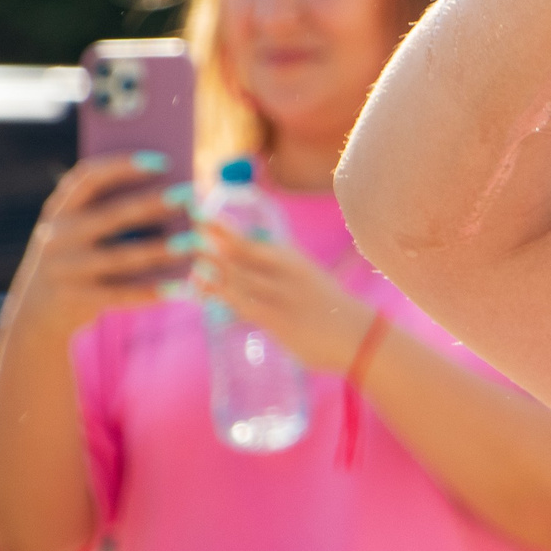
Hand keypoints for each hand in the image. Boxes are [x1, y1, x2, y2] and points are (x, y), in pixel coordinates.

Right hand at [7, 158, 192, 341]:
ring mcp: (66, 270)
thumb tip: (168, 190)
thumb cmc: (74, 256)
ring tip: (194, 241)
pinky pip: (121, 293)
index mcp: (59, 210)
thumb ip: (107, 209)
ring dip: (160, 249)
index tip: (161, 160)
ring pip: (121, 257)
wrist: (34, 313)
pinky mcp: (77, 300)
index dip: (123, 166)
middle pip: (111, 216)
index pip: (87, 178)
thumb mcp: (76, 229)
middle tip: (189, 195)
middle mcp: (57, 237)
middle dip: (152, 203)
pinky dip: (152, 289)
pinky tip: (180, 284)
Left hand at [194, 220, 374, 374]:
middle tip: (193, 221)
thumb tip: (244, 280)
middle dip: (216, 235)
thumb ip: (278, 277)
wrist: (359, 336)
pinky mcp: (278, 318)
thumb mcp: (306, 282)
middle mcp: (287, 271)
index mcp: (294, 260)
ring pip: (239, 275)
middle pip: (243, 249)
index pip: (251, 240)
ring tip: (191, 250)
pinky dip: (220, 292)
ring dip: (213, 263)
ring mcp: (282, 294)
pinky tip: (202, 285)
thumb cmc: (330, 311)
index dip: (225, 228)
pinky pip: (242, 302)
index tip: (202, 215)